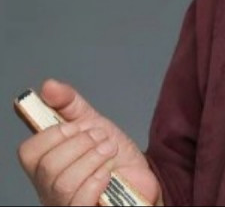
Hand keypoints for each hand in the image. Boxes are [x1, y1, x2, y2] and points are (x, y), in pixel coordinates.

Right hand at [17, 79, 160, 205]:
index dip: (54, 134)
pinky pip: (79, 200)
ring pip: (64, 181)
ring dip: (94, 157)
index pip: (28, 152)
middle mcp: (48, 189)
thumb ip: (69, 103)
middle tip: (101, 138)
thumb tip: (48, 86)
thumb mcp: (91, 121)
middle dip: (83, 142)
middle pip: (49, 165)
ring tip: (109, 151)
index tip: (79, 126)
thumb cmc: (112, 154)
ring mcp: (64, 203)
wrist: (139, 175)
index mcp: (45, 165)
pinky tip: (108, 173)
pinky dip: (98, 179)